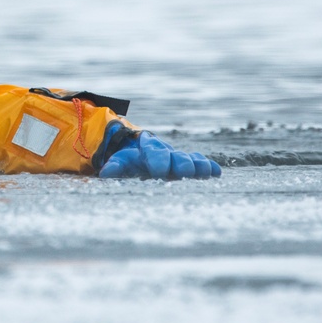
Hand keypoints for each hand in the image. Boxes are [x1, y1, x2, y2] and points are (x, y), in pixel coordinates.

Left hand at [99, 132, 220, 179]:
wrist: (140, 149)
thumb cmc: (129, 158)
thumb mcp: (120, 160)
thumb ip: (114, 165)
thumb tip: (105, 173)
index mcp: (148, 148)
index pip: (153, 152)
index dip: (157, 160)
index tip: (159, 171)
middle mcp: (166, 151)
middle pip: (175, 155)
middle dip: (180, 163)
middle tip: (183, 172)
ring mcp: (179, 156)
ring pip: (190, 159)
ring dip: (198, 166)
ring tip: (204, 173)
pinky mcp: (190, 162)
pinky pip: (201, 163)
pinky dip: (209, 167)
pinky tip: (216, 173)